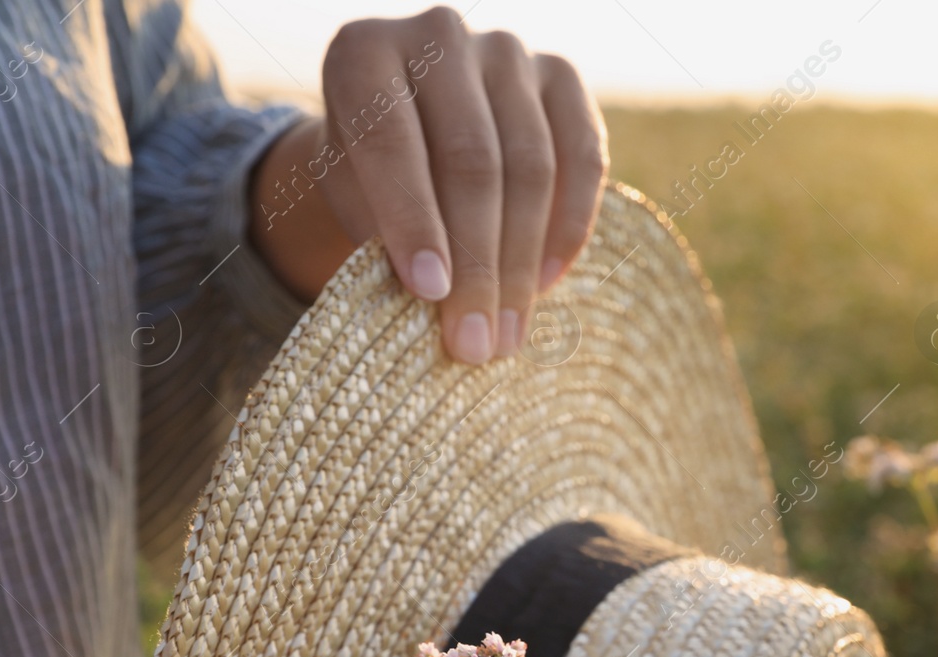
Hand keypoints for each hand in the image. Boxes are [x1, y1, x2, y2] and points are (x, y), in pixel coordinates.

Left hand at [251, 7, 608, 365]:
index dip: (413, 221)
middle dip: (477, 263)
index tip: (429, 294)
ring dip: (521, 262)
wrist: (414, 130)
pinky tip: (546, 284)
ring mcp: (507, 50)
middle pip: (472, 160)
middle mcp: (437, 34)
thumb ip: (386, 235)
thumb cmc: (373, 177)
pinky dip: (569, 228)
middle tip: (475, 342)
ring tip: (508, 334)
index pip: (392, 140)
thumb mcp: (355, 201)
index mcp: (363, 53)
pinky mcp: (562, 76)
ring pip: (531, 165)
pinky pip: (582, 158)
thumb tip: (443, 303)